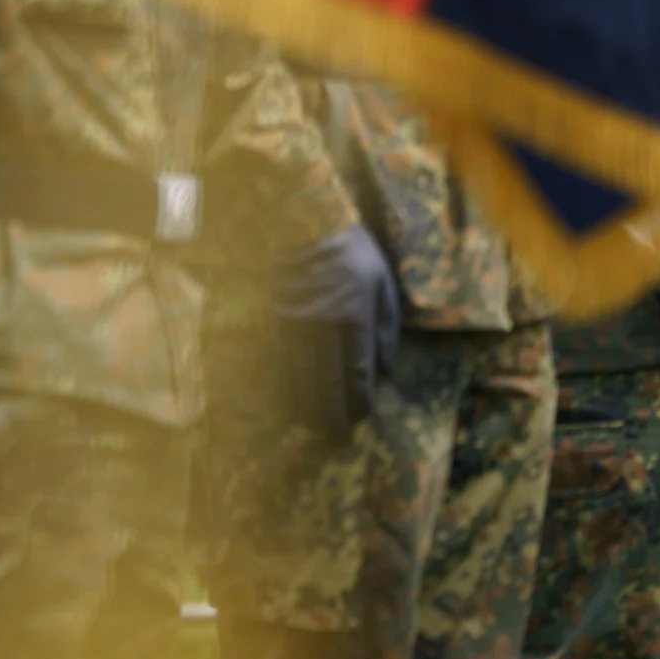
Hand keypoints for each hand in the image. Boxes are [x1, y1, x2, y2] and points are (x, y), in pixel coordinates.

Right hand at [269, 225, 401, 438]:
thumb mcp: (384, 284)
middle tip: (334, 438)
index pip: (356, 374)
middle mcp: (322, 326)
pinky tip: (290, 398)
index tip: (360, 419)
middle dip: (330, 416)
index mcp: (354, 317)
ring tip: (312, 426)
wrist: (303, 220)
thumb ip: (386, 328)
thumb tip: (383, 370)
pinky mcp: (273, 318)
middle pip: (324, 384)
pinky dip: (286, 384)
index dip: (358, 403)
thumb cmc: (352, 251)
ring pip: (298, 376)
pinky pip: (280, 360)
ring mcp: (293, 323)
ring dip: (305, 406)